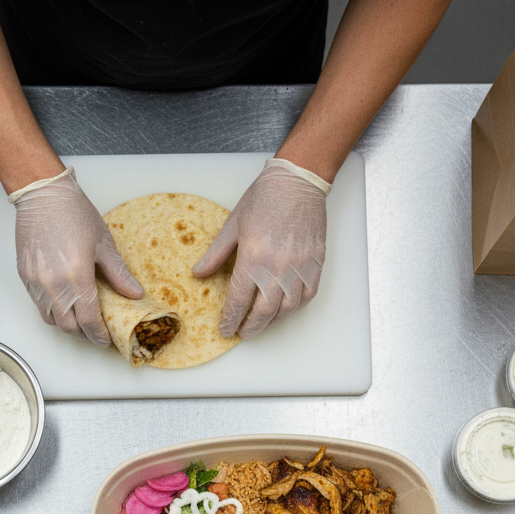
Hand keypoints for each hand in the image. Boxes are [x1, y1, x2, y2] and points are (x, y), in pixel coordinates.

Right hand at [11, 168, 142, 346]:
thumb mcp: (103, 243)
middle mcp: (53, 284)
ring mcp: (36, 282)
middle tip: (95, 331)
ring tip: (79, 318)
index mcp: (77, 276)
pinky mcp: (25, 276)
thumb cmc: (73, 213)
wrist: (42, 194)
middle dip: (84, 334)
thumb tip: (133, 294)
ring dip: (66, 323)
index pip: (88, 321)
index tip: (105, 340)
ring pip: (51, 319)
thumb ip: (118, 273)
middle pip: (68, 327)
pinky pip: (38, 304)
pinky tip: (64, 301)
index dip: (98, 335)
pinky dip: (52, 309)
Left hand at [193, 159, 327, 339]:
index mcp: (253, 258)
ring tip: (262, 323)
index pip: (239, 301)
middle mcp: (277, 267)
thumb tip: (198, 273)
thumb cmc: (264, 199)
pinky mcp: (315, 263)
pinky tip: (284, 309)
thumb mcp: (233, 224)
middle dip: (251, 327)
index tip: (226, 329)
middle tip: (243, 332)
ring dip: (273, 321)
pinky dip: (295, 308)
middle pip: (264, 312)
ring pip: (287, 309)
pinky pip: (307, 296)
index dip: (231, 319)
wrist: (298, 181)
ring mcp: (299, 266)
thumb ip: (216, 254)